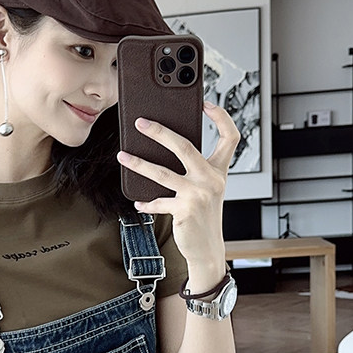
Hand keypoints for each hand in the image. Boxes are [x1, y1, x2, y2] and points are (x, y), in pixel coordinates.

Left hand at [117, 102, 239, 281]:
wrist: (207, 249)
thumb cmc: (204, 217)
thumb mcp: (207, 190)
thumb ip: (195, 171)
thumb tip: (165, 150)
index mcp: (220, 171)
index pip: (230, 137)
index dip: (221, 117)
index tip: (206, 103)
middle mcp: (211, 179)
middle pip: (183, 146)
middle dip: (159, 132)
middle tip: (140, 122)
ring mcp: (198, 195)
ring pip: (161, 172)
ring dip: (138, 163)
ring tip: (122, 155)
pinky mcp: (184, 210)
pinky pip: (158, 202)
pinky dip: (146, 203)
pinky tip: (138, 202)